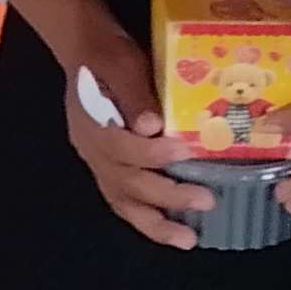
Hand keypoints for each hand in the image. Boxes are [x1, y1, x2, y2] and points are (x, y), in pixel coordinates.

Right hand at [62, 26, 215, 249]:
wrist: (84, 49)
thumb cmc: (108, 54)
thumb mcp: (121, 63)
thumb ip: (134, 94)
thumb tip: (152, 126)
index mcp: (94, 124)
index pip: (123, 148)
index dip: (153, 154)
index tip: (185, 152)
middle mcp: (93, 150)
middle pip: (126, 182)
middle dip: (166, 196)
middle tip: (205, 201)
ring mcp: (97, 162)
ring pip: (123, 201)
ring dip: (155, 223)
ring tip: (187, 240)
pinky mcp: (106, 167)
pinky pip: (123, 200)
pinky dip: (146, 218)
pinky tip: (172, 229)